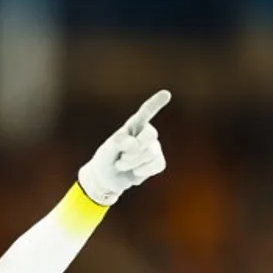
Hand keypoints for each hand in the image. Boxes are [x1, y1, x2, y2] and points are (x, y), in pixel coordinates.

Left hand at [77, 89, 170, 205]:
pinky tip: (134, 172)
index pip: (145, 112)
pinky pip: (156, 165)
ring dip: (132, 163)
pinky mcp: (158, 161)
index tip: (166, 94)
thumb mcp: (107, 150)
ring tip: (123, 164)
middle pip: (150, 134)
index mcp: (133, 125)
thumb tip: (134, 143)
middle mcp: (145, 133)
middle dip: (134, 149)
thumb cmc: (106, 159)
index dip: (155, 103)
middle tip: (121, 157)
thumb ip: (119, 143)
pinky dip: (142, 172)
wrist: (107, 178)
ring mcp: (154, 147)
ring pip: (150, 153)